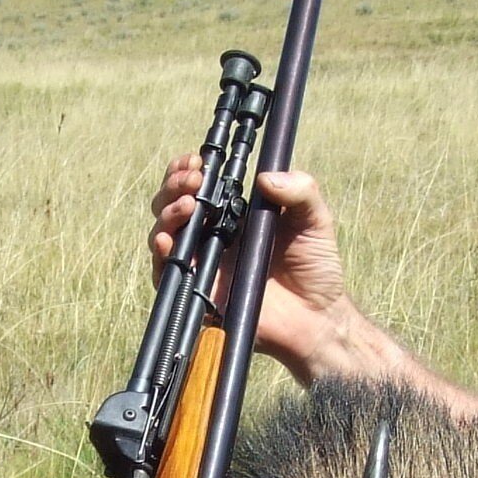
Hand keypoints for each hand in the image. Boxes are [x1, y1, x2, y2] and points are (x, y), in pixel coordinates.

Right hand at [149, 156, 364, 380]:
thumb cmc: (316, 267)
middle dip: (174, 186)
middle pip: (172, 204)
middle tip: (193, 180)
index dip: (187, 170)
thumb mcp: (314, 220)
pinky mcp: (197, 293)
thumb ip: (300, 191)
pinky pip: (166, 274)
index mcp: (232, 215)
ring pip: (164, 233)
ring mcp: (201, 264)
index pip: (197, 186)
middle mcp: (211, 236)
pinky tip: (167, 241)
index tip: (197, 162)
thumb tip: (266, 177)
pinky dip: (161, 255)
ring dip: (168, 214)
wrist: (315, 315)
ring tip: (188, 206)